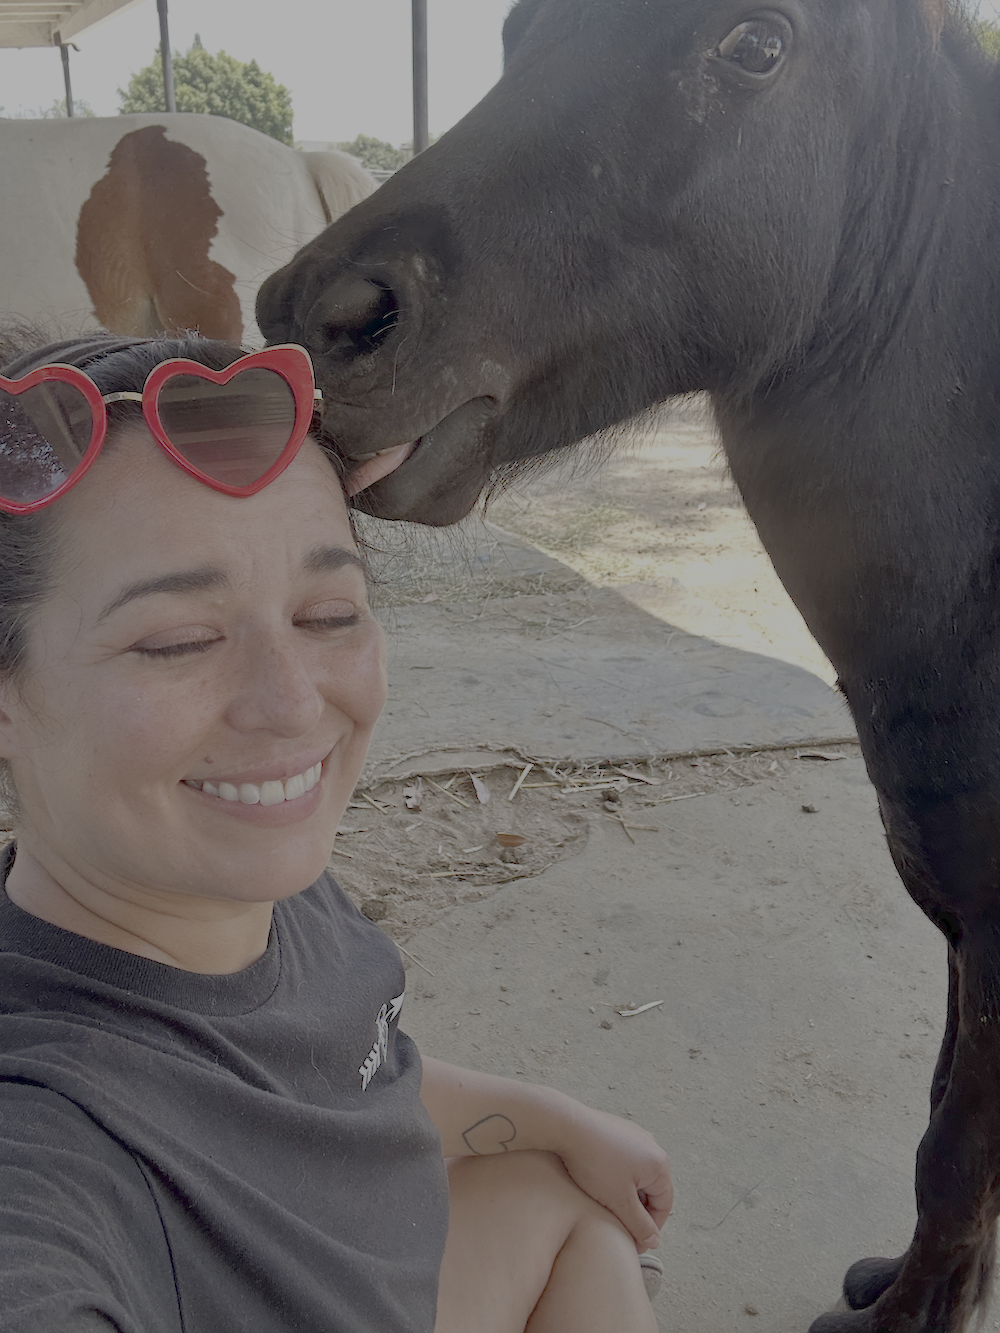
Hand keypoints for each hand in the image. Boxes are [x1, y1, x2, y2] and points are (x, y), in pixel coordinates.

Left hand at [553, 1099, 672, 1250]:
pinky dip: (618, 1176)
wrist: (568, 1126)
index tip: (635, 1243)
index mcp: (659, 1164)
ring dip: (628, 1194)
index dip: (650, 1229)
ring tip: (609, 1205)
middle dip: (638, 1211)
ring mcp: (636, 1135)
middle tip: (620, 1227)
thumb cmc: (595, 1163)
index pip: (664, 1205)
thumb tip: (654, 1240)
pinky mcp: (619, 1130)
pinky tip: (601, 1182)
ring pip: (638, 1175)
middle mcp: (652, 1146)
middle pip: (652, 1189)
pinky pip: (626, 1160)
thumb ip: (640, 1225)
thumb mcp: (620, 1202)